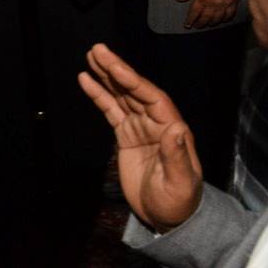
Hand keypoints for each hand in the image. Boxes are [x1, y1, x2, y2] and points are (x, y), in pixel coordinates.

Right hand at [78, 44, 202, 232]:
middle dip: (116, 69)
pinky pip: (110, 110)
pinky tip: (86, 79)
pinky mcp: (125, 135)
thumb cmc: (179, 202)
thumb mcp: (181, 183)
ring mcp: (140, 127)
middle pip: (134, 90)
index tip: (116, 67)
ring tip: (91, 55)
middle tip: (97, 49)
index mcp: (172, 129)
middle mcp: (156, 122)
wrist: (167, 218)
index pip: (152, 98)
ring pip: (121, 95)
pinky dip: (98, 94)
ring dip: (106, 75)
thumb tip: (175, 127)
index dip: (134, 82)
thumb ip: (177, 156)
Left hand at [176, 0, 240, 29]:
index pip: (194, 13)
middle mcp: (213, 4)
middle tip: (196, 26)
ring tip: (208, 25)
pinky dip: (225, 19)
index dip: (190, 20)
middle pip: (205, 18)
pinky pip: (229, 15)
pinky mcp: (233, 3)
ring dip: (211, 23)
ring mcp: (224, 5)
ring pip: (217, 19)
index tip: (187, 25)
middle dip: (200, 23)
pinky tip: (222, 21)